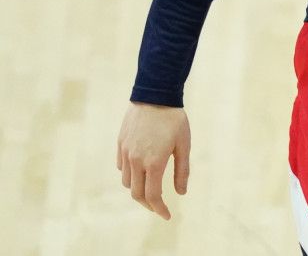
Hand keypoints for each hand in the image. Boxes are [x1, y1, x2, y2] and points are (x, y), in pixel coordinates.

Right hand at [117, 102, 190, 219]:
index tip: (167, 215)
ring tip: (150, 188)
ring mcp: (126, 153)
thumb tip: (181, 193)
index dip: (160, 209)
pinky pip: (121, 167)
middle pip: (137, 194)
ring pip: (126, 182)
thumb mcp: (184, 144)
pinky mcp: (120, 144)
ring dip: (137, 190)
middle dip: (148, 204)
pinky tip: (140, 171)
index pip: (153, 196)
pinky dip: (129, 175)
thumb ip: (182, 170)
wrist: (155, 94)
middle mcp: (136, 160)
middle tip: (159, 207)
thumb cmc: (174, 119)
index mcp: (153, 162)